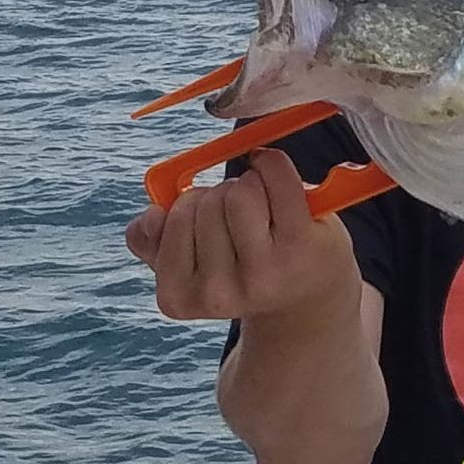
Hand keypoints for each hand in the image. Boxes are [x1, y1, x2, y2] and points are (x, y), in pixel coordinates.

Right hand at [125, 148, 359, 321]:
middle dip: (218, 197)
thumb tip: (152, 216)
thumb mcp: (191, 262)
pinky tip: (281, 185)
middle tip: (240, 219)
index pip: (167, 217)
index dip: (188, 206)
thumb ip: (153, 241)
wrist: (311, 291)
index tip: (208, 224)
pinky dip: (273, 166)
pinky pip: (275, 176)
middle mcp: (218, 293)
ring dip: (248, 184)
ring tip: (263, 212)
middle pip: (202, 202)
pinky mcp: (299, 245)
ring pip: (238, 190)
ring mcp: (261, 272)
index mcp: (177, 297)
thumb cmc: (244, 266)